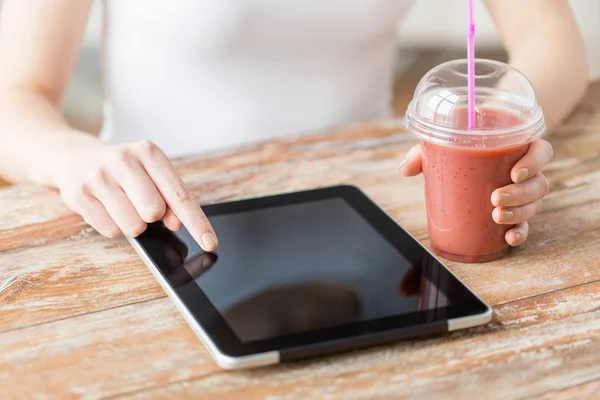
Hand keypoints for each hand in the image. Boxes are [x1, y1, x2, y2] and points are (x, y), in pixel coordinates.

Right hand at [51, 140, 217, 250]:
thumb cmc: (122, 170)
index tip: (210, 243)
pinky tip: (105, 207)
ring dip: (132, 224)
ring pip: (132, 225)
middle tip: (139, 203)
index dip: (197, 222)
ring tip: (121, 204)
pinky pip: (109, 230)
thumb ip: (169, 197)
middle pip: (154, 211)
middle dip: (152, 217)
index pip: (180, 194)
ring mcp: (98, 176)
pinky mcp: (77, 194)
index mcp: (149, 152)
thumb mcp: (150, 173)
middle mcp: (124, 160)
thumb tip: (176, 223)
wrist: (73, 157)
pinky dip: (112, 226)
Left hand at [399, 140, 552, 246]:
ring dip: (519, 213)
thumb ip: (425, 153)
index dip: (534, 162)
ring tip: (497, 217)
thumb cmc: (461, 147)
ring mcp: (523, 194)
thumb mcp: (444, 146)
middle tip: (494, 199)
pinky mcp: (516, 212)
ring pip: (535, 204)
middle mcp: (526, 172)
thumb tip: (405, 169)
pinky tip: (509, 238)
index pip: (541, 151)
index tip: (514, 173)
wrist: (470, 159)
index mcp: (517, 148)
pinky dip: (520, 234)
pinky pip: (526, 225)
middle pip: (538, 183)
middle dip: (520, 194)